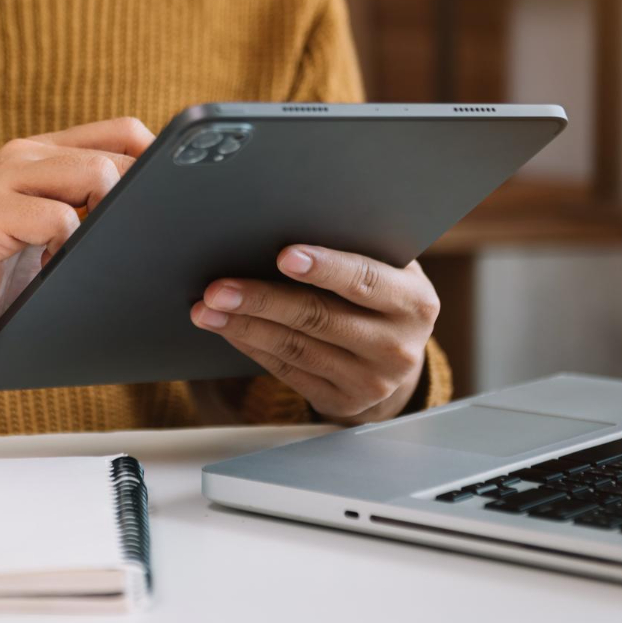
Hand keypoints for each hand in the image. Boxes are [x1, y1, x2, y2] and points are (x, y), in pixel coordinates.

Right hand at [0, 117, 153, 365]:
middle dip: (140, 201)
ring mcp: (3, 181)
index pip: (122, 132)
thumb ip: (85, 212)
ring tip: (85, 257)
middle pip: (118, 153)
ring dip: (107, 223)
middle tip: (126, 245)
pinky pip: (59, 219)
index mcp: (40, 154)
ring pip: (96, 176)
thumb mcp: (47, 236)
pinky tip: (52, 270)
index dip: (157, 165)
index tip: (166, 209)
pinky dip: (69, 249)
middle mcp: (22, 155)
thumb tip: (158, 214)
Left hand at [190, 246, 439, 423]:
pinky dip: (251, 346)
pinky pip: (287, 370)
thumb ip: (358, 251)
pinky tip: (227, 328)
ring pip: (295, 347)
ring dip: (244, 326)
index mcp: (414, 303)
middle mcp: (396, 346)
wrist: (398, 360)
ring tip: (207, 309)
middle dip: (262, 299)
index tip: (283, 255)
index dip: (325, 267)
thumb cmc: (383, 296)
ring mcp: (369, 380)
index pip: (365, 281)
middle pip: (318, 317)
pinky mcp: (341, 401)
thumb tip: (293, 221)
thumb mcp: (391, 272)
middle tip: (218, 287)